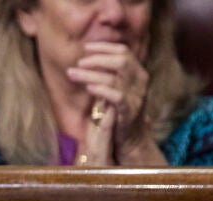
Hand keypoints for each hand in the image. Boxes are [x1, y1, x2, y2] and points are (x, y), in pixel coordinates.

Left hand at [68, 42, 165, 165]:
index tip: (86, 47)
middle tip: (78, 62)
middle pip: (120, 61)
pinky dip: (100, 90)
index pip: (123, 51)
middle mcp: (140, 82)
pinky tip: (88, 88)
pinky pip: (116, 97)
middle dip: (97, 59)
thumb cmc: (119, 113)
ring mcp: (136, 97)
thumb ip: (108, 75)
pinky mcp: (129, 112)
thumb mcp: (115, 90)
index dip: (104, 47)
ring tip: (72, 73)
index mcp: (138, 73)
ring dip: (90, 73)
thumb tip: (86, 59)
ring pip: (114, 78)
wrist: (131, 141)